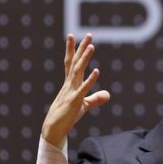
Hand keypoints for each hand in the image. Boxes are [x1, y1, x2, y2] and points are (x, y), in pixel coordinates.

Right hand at [41, 33, 110, 147]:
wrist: (54, 128)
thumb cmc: (67, 116)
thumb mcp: (84, 106)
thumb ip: (95, 99)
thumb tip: (108, 94)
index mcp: (70, 83)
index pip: (71, 62)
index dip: (72, 49)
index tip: (73, 36)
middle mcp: (70, 84)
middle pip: (76, 62)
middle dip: (81, 48)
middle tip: (89, 35)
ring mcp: (71, 91)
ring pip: (78, 71)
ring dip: (85, 59)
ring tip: (92, 46)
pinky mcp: (75, 101)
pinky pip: (83, 89)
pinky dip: (90, 80)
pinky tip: (97, 71)